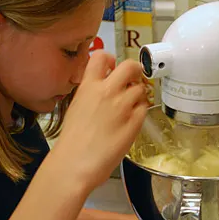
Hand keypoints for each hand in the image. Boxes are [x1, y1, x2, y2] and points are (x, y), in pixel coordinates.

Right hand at [52, 51, 147, 191]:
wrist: (76, 162)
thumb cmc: (73, 140)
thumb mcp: (76, 106)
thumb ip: (91, 92)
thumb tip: (103, 85)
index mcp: (89, 86)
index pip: (101, 56)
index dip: (110, 59)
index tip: (112, 65)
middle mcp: (107, 92)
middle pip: (130, 66)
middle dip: (134, 70)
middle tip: (133, 79)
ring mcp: (123, 106)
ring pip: (141, 88)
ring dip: (138, 94)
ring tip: (130, 106)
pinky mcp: (135, 122)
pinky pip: (145, 107)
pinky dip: (141, 110)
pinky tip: (131, 119)